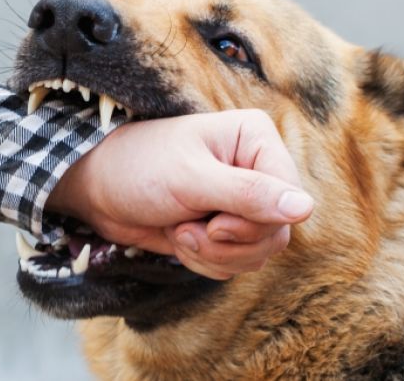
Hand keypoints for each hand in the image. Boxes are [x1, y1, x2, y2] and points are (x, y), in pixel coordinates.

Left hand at [46, 109, 314, 279]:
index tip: (213, 222)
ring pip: (259, 253)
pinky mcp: (226, 228)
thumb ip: (248, 194)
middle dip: (229, 243)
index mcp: (256, 140)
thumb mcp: (191, 179)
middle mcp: (257, 169)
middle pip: (277, 232)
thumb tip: (305, 208)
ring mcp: (242, 202)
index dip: (255, 222)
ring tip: (180, 231)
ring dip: (214, 254)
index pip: (290, 197)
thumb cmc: (139, 168)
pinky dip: (206, 262)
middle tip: (189, 229)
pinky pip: (237, 263)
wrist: (97, 190)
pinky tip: (179, 239)